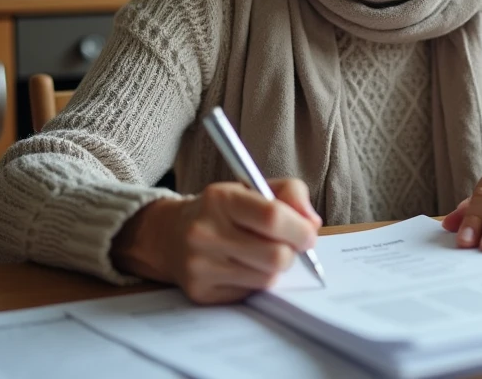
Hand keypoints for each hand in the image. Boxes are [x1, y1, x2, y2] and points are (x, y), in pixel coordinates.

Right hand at [111, 178, 320, 303]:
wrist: (169, 235)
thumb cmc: (221, 210)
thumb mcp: (253, 188)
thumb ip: (290, 195)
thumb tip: (312, 223)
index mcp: (221, 199)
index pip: (272, 217)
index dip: (300, 229)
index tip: (308, 234)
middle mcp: (205, 232)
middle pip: (275, 256)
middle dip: (291, 253)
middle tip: (287, 246)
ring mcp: (200, 265)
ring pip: (266, 279)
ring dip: (274, 269)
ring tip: (261, 254)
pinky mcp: (200, 292)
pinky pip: (249, 293)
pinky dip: (255, 282)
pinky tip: (242, 267)